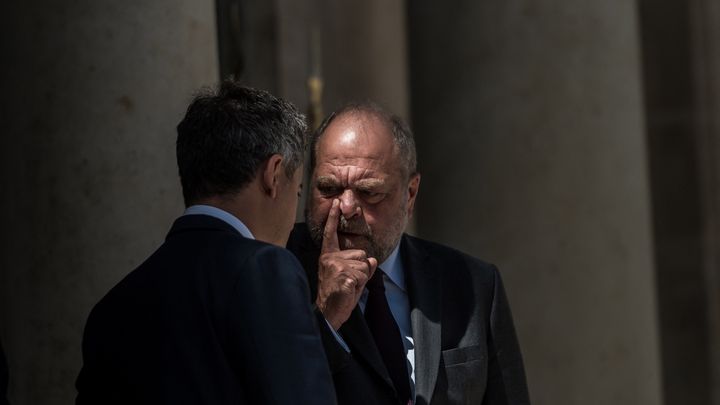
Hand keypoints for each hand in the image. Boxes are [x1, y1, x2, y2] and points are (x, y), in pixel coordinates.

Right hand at [316, 199, 377, 329]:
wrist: (328, 313)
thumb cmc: (337, 295)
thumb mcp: (350, 278)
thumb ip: (361, 267)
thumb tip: (373, 260)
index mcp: (328, 256)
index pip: (331, 234)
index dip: (333, 218)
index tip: (336, 203)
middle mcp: (330, 258)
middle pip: (361, 254)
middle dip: (361, 269)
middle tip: (348, 282)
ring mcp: (337, 265)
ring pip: (365, 265)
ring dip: (362, 278)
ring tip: (348, 287)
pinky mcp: (344, 275)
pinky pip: (364, 274)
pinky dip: (361, 284)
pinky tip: (349, 290)